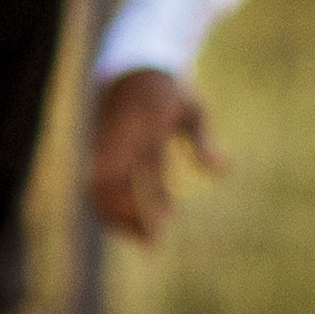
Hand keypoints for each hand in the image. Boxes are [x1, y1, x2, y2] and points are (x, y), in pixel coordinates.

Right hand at [87, 67, 218, 247]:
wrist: (129, 70)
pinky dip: (105, 207)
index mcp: (147, 124)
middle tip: (151, 243)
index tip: (166, 224)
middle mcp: (121, 136)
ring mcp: (103, 143)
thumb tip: (221, 170)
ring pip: (99, 188)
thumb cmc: (168, 94)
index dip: (154, 200)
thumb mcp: (191, 110)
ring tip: (139, 238)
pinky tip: (123, 223)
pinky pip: (93, 185)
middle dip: (131, 216)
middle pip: (116, 184)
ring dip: (115, 216)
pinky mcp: (94, 151)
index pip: (149, 168)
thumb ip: (201, 142)